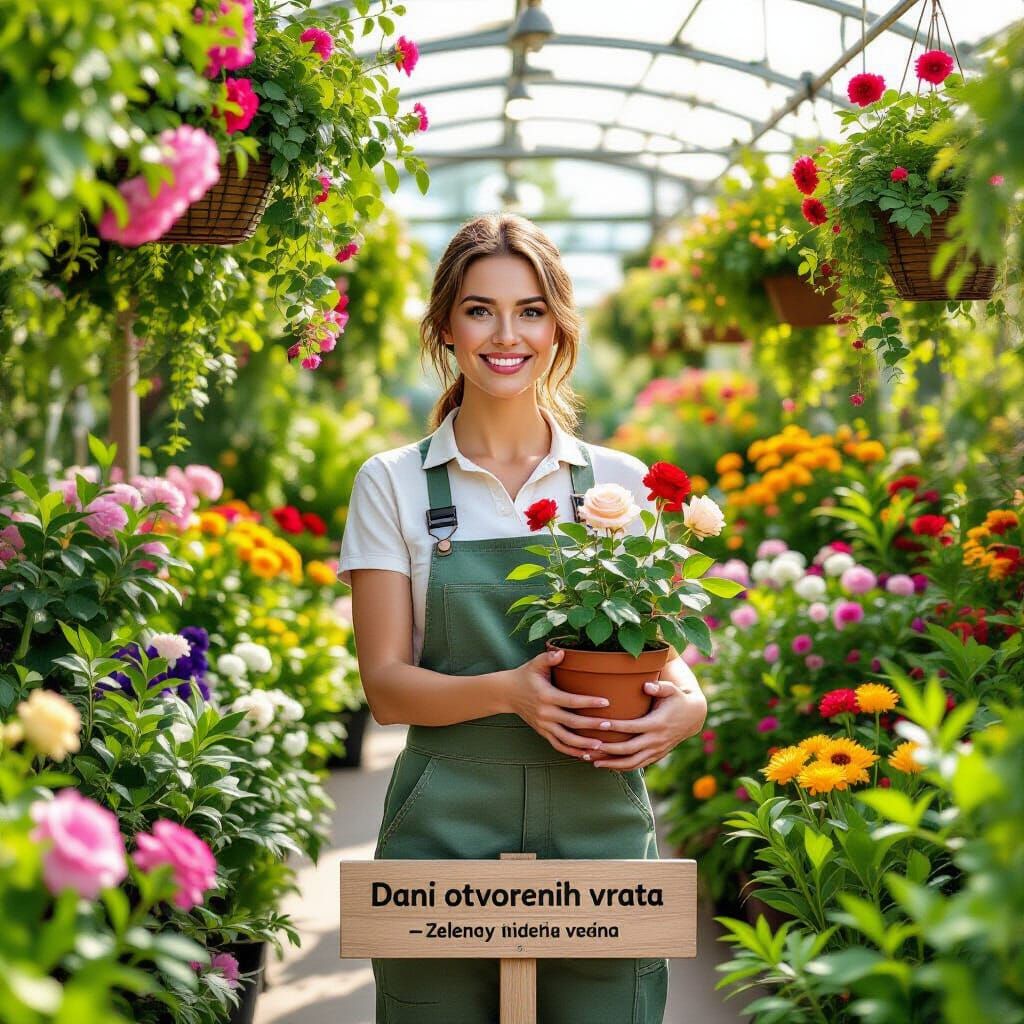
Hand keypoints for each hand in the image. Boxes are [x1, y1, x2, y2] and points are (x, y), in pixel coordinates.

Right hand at [505, 648, 610, 759]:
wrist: (507, 693)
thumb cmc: (526, 676)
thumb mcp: (535, 664)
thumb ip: (548, 657)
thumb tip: (562, 652)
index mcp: (546, 696)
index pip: (571, 701)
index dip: (588, 702)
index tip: (605, 702)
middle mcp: (545, 713)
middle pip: (571, 722)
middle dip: (591, 725)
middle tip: (609, 725)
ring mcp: (543, 725)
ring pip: (565, 739)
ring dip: (583, 744)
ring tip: (601, 745)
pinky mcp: (542, 732)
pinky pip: (558, 745)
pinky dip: (572, 752)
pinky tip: (586, 754)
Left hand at [589, 679, 707, 771]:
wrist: (693, 717)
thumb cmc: (677, 699)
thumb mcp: (672, 690)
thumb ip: (659, 687)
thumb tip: (646, 685)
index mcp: (657, 724)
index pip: (632, 727)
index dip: (616, 726)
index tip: (599, 724)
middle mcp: (656, 740)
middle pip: (629, 749)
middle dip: (608, 750)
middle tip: (589, 747)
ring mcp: (657, 750)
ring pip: (632, 762)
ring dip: (612, 763)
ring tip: (592, 761)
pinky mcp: (656, 756)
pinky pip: (638, 765)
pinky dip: (622, 767)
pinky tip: (607, 765)